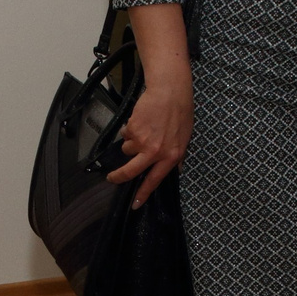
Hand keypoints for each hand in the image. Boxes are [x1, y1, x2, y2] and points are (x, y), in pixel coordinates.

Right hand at [106, 79, 191, 206]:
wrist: (170, 91)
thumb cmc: (180, 112)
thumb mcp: (185, 138)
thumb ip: (177, 156)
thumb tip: (175, 170)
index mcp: (171, 157)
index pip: (155, 180)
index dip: (143, 193)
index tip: (135, 204)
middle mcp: (156, 152)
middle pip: (131, 171)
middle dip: (118, 177)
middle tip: (111, 178)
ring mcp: (143, 141)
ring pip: (127, 149)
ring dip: (131, 141)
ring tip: (143, 128)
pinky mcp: (133, 130)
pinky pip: (125, 134)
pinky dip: (130, 128)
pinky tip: (140, 119)